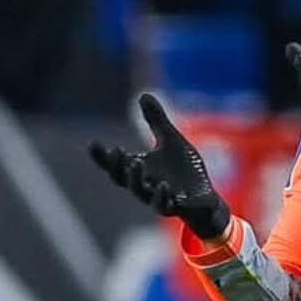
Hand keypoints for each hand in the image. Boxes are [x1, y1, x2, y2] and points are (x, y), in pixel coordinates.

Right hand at [88, 93, 231, 240]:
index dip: (102, 157)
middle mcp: (146, 185)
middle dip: (117, 166)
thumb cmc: (185, 169)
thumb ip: (155, 121)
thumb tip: (143, 94)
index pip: (115, 165)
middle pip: (122, 179)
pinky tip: (163, 185)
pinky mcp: (178, 207)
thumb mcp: (171, 140)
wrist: (206, 198)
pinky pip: (165, 206)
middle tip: (116, 150)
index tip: (93, 144)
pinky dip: (162, 197)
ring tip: (136, 163)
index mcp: (141, 169)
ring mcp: (160, 198)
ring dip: (136, 179)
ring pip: (141, 193)